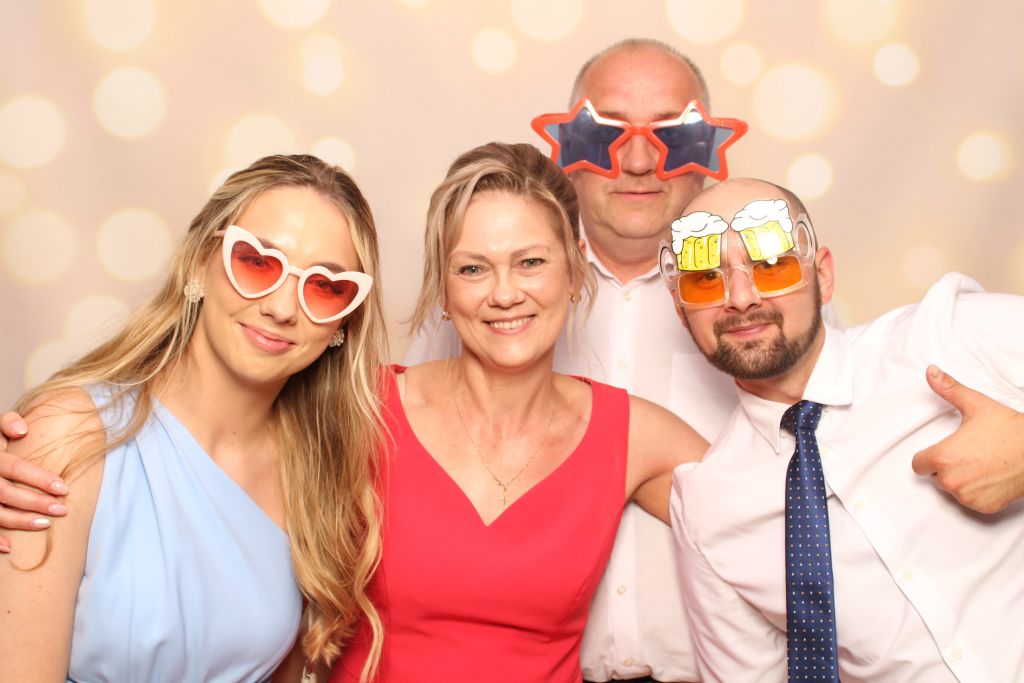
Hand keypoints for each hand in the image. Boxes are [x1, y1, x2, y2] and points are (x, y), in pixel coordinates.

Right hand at [0, 411, 68, 552]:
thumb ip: (7, 423)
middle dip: (35, 502)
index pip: (16, 468)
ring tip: (45, 525)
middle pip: (6, 492)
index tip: (64, 489)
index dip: (40, 478)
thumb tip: (23, 430)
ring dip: (19, 521)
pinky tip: (10, 547)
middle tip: (62, 510)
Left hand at [912, 365, 1023, 513]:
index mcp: (943, 457)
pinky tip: (990, 476)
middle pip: (936, 476)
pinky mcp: (983, 507)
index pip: (918, 465)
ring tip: (981, 463)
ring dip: (961, 479)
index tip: (941, 451)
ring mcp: (967, 496)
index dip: (928, 457)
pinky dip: (977, 492)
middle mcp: (951, 480)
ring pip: (953, 489)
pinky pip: (970, 501)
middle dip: (946, 466)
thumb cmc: (1010, 431)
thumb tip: (931, 372)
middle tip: (967, 453)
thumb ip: (949, 389)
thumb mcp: (976, 405)